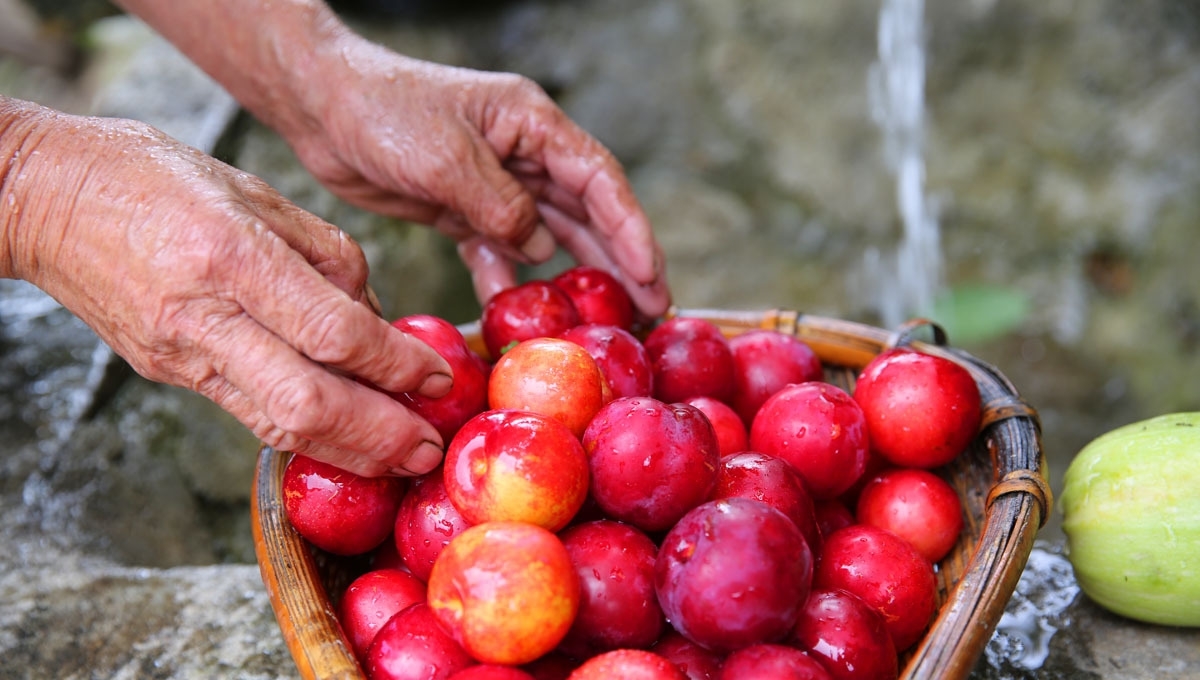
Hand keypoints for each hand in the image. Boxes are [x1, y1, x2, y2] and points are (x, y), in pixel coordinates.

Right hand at [2, 99, 451, 476]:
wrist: (41, 198)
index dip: (397, 364)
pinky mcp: (169, 372)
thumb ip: (326, 255)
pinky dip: (304, 433)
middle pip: (309, 402)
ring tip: (399, 456)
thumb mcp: (253, 189)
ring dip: (348, 451)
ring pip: (277, 424)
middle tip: (428, 446)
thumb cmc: (150, 175)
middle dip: (380, 435)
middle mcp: (205, 316)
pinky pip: (249, 414)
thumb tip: (375, 317)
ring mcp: (182, 353)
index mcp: (233, 255)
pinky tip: (344, 437)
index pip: (335, 332)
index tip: (439, 374)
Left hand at [277, 36, 671, 317]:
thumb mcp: (448, 158)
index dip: (631, 230)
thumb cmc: (383, 111)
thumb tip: (539, 250)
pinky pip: (501, 250)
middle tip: (652, 309)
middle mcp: (522, 153)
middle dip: (621, 261)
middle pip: (587, 212)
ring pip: (549, 235)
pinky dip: (510, 279)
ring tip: (604, 319)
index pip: (599, 180)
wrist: (320, 107)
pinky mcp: (463, 209)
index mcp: (531, 124)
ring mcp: (494, 183)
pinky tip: (520, 311)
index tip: (653, 275)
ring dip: (574, 275)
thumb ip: (501, 205)